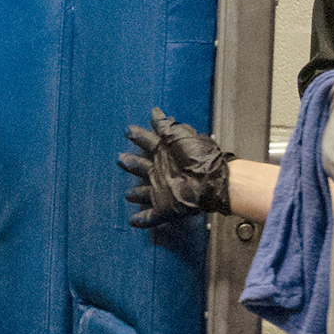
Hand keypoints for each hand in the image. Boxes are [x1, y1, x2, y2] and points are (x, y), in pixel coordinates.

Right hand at [117, 108, 235, 228]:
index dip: (138, 138)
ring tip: (128, 195)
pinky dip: (143, 219)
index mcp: (165, 154)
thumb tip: (155, 112)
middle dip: (131, 164)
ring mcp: (164, 190)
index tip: (129, 132)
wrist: (212, 180)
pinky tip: (135, 221)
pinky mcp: (166, 207)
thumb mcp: (177, 136)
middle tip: (121, 160)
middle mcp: (163, 171)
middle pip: (142, 168)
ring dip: (137, 195)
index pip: (147, 144)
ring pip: (146, 193)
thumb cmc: (198, 157)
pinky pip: (152, 216)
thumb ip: (164, 126)